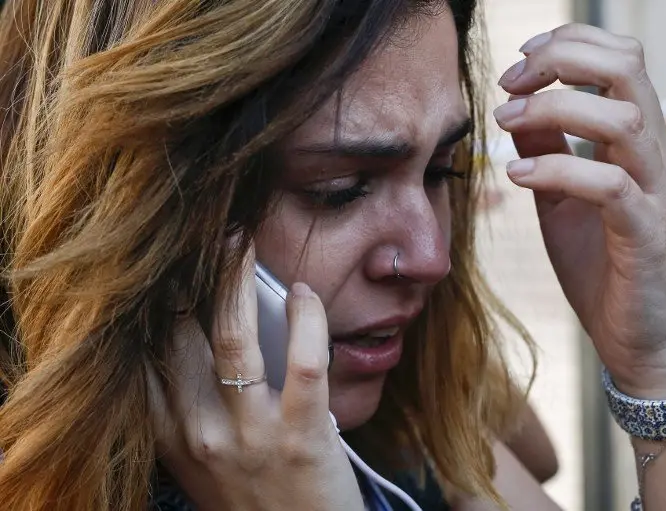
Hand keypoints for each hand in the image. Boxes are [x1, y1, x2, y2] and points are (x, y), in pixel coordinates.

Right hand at [148, 248, 363, 510]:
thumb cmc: (255, 499)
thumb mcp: (204, 461)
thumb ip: (192, 406)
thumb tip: (198, 329)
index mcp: (171, 439)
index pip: (145, 357)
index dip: (153, 304)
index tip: (164, 265)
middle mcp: (201, 434)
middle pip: (181, 336)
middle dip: (190, 277)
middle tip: (204, 235)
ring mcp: (251, 435)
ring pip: (233, 338)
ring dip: (234, 279)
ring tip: (239, 241)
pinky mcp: (302, 436)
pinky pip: (304, 362)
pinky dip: (306, 318)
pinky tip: (304, 294)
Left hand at [494, 24, 665, 397]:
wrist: (634, 337)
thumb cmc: (600, 265)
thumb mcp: (560, 199)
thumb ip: (546, 152)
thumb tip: (516, 110)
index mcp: (635, 142)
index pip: (622, 60)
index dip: (570, 44)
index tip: (519, 62)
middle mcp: (654, 157)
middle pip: (628, 70)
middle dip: (562, 60)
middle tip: (511, 80)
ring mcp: (656, 194)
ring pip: (622, 120)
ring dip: (554, 109)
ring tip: (504, 121)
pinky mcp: (647, 235)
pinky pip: (610, 187)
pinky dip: (559, 171)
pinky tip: (517, 178)